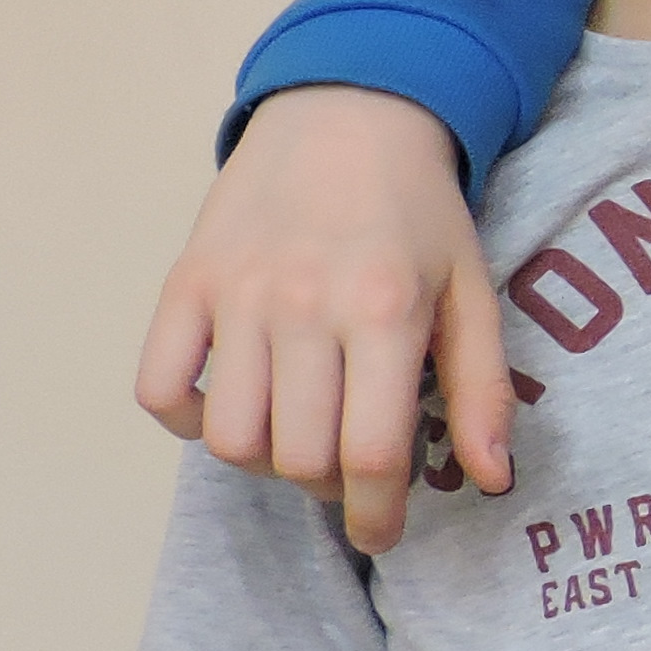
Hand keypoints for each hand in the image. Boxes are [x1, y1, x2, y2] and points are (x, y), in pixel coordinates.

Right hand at [134, 85, 507, 553]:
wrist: (347, 116)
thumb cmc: (420, 216)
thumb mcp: (474, 293)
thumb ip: (483, 391)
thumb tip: (493, 481)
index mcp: (385, 312)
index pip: (371, 453)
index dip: (376, 514)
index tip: (381, 534)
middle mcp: (304, 305)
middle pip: (296, 456)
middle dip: (327, 488)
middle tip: (347, 470)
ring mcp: (236, 294)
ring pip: (226, 436)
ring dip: (262, 459)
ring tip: (296, 434)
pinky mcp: (183, 282)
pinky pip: (158, 389)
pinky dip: (186, 419)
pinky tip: (232, 404)